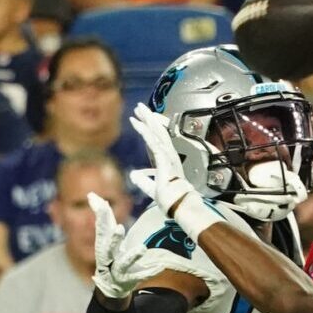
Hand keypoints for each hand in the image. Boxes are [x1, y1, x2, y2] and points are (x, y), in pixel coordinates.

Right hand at [87, 191, 159, 299]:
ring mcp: (118, 270)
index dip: (101, 217)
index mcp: (103, 245)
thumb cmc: (109, 255)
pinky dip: (149, 272)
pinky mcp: (130, 279)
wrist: (111, 285)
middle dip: (113, 238)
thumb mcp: (104, 236)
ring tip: (142, 248)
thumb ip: (101, 217)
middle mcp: (108, 257)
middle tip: (119, 227)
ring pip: (124, 263)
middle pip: (108, 247)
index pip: (101, 229)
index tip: (103, 204)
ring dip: (132, 256)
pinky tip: (160, 267)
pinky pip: (141, 276)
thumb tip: (92, 195)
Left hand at [128, 103, 226, 239]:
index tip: (138, 120)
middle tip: (140, 107)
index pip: (155, 141)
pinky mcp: (165, 160)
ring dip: (148, 120)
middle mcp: (169, 156)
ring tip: (139, 109)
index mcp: (167, 161)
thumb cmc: (171, 200)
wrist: (180, 206)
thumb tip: (133, 175)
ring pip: (157, 133)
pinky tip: (139, 123)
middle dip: (149, 118)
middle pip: (158, 132)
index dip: (147, 129)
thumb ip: (143, 181)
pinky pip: (154, 142)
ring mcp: (168, 157)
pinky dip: (146, 132)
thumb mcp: (151, 188)